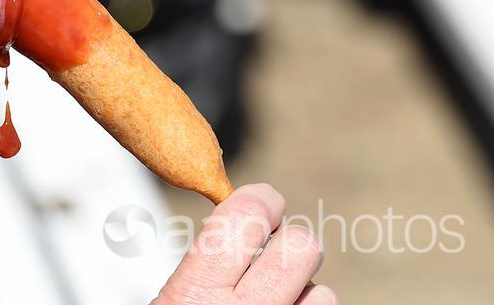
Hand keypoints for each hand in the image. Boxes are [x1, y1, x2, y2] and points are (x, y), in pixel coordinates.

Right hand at [153, 184, 336, 304]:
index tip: (263, 202)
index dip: (262, 199)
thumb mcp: (169, 301)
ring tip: (277, 299)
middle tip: (273, 252)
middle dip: (290, 242)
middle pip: (302, 246)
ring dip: (303, 292)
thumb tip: (239, 220)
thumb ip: (200, 265)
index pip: (247, 216)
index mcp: (195, 293)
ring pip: (323, 293)